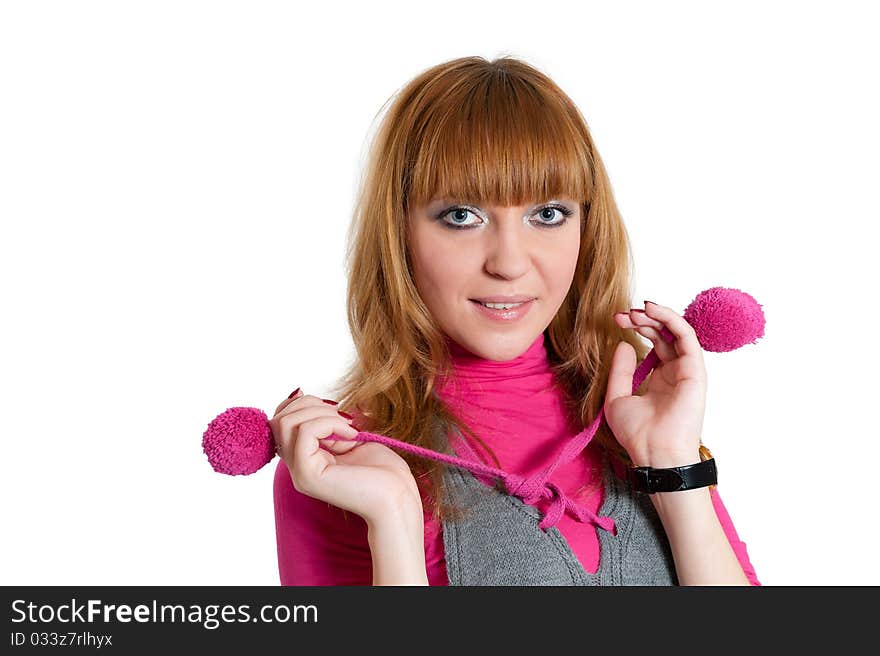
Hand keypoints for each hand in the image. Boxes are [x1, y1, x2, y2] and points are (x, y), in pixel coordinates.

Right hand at [270, 390, 421, 524]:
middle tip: (343, 418)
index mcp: (304, 459)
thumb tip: (299, 393)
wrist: (398, 498)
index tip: (333, 409)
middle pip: (279, 420)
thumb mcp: (347, 436)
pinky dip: (329, 423)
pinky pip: (304, 432)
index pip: (280, 420)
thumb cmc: (382, 471)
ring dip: (320, 413)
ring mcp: (300, 474)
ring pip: (286, 423)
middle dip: (310, 405)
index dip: (301, 404)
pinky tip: (351, 436)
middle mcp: (296, 468)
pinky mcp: (308, 476)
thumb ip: (324, 422)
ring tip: (347, 427)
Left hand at [604, 301, 705, 467]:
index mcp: (660, 378)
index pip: (653, 343)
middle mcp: (675, 372)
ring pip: (676, 332)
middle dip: (642, 320)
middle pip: (664, 334)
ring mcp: (687, 370)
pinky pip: (687, 337)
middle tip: (621, 315)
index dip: (635, 328)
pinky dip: (671, 319)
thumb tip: (623, 344)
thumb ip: (621, 371)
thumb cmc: (638, 434)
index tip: (615, 320)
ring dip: (656, 316)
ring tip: (635, 310)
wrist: (654, 453)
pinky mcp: (695, 370)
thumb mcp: (617, 397)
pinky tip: (652, 310)